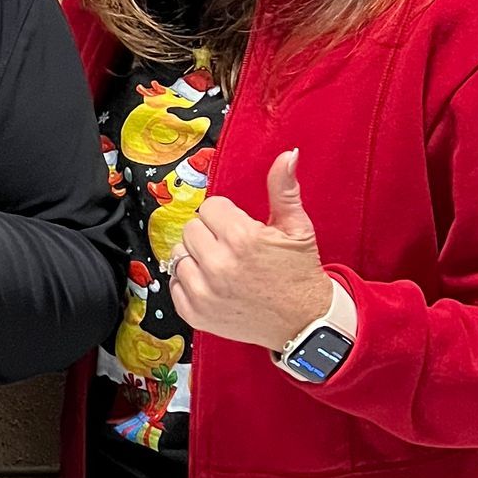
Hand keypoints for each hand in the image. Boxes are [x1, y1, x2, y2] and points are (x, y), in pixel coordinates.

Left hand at [168, 150, 333, 349]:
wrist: (304, 323)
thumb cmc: (299, 273)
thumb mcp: (297, 228)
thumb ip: (284, 189)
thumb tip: (287, 155)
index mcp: (242, 238)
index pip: (209, 208)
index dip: (226, 217)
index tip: (241, 230)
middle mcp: (218, 265)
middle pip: (191, 229)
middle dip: (210, 234)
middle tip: (233, 249)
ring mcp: (204, 292)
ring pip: (179, 254)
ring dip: (198, 258)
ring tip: (224, 267)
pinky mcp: (195, 313)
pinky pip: (174, 283)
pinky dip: (189, 283)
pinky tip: (214, 285)